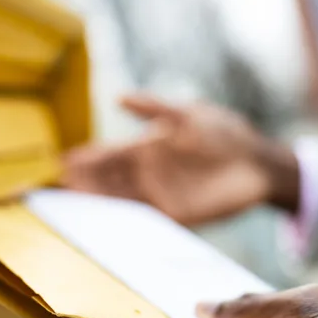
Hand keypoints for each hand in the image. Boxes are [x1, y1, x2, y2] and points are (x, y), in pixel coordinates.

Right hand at [62, 94, 300, 225]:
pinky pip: (144, 218)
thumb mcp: (187, 114)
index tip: (63, 161)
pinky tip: (107, 219)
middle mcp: (148, 174)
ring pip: (120, 199)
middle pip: (108, 180)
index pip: (109, 155)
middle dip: (84, 181)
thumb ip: (154, 109)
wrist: (259, 161)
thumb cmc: (224, 132)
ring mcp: (160, 195)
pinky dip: (125, 219)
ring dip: (98, 200)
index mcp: (147, 149)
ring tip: (73, 199)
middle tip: (58, 184)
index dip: (87, 159)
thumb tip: (119, 97)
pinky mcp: (176, 215)